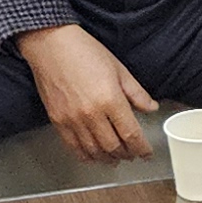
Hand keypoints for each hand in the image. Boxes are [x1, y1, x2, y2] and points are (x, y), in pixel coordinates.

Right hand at [18, 23, 156, 161]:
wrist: (51, 44)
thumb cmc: (84, 51)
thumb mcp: (119, 69)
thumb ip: (137, 93)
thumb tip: (151, 108)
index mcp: (110, 99)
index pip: (131, 134)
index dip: (142, 148)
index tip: (146, 152)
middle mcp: (91, 114)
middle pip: (114, 147)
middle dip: (127, 154)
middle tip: (132, 154)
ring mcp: (72, 119)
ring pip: (94, 151)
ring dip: (108, 158)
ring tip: (115, 158)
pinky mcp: (57, 121)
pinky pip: (73, 147)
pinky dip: (86, 156)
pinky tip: (93, 155)